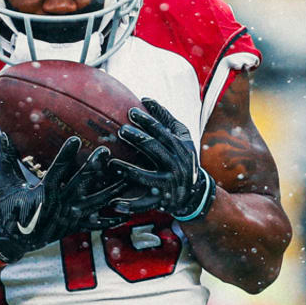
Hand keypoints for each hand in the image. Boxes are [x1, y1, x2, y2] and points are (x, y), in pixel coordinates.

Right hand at [0, 134, 122, 263]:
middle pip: (80, 184)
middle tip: (106, 152)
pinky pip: (95, 223)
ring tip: (127, 178)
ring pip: (94, 202)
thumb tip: (3, 134)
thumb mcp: (6, 182)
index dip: (66, 155)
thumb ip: (7, 157)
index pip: (57, 170)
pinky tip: (127, 212)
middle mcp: (58, 205)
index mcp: (42, 193)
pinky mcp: (73, 227)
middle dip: (94, 167)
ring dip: (112, 190)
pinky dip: (110, 219)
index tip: (76, 139)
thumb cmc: (7, 208)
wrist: (9, 240)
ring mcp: (68, 217)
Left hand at [110, 99, 215, 221]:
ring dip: (127, 170)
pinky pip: (142, 204)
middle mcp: (176, 165)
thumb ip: (165, 119)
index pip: (162, 132)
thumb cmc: (182, 160)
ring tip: (111, 163)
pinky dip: (128, 205)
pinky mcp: (160, 201)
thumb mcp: (181, 139)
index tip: (130, 112)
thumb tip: (145, 99)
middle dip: (137, 139)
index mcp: (180, 148)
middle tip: (120, 130)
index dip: (147, 121)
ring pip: (145, 176)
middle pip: (154, 150)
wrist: (194, 194)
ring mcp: (168, 184)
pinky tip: (113, 203)